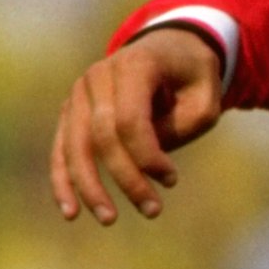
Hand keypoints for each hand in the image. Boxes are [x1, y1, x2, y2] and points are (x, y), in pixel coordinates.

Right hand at [50, 25, 225, 224]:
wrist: (169, 49)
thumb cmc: (193, 77)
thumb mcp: (206, 98)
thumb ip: (180, 127)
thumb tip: (144, 162)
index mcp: (134, 65)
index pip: (129, 119)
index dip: (147, 156)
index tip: (171, 180)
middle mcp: (98, 76)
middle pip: (101, 135)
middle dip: (125, 177)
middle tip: (153, 211)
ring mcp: (80, 92)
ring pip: (75, 145)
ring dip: (89, 187)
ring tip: (109, 219)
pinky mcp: (73, 111)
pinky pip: (62, 148)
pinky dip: (64, 180)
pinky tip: (71, 212)